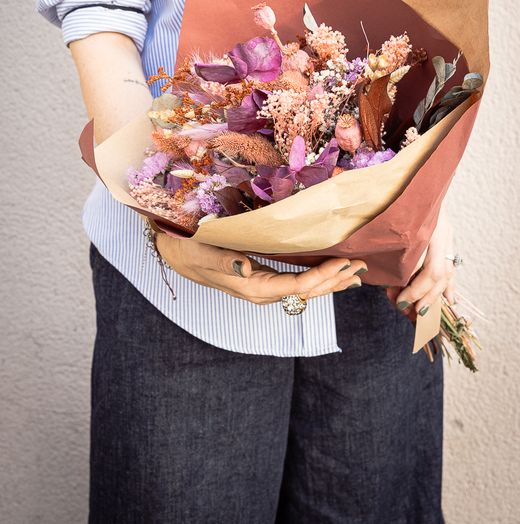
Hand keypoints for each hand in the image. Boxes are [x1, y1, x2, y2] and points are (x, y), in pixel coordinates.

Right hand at [156, 233, 367, 304]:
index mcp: (253, 287)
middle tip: (362, 267)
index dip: (323, 277)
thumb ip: (225, 261)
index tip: (344, 262)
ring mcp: (263, 288)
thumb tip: (247, 267)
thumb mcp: (203, 252)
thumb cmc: (188, 249)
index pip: (297, 286)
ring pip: (304, 290)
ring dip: (330, 281)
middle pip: (307, 292)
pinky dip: (317, 278)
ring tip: (355, 273)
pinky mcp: (262, 280)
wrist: (175, 252)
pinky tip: (329, 273)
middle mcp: (262, 292)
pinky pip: (296, 283)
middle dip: (335, 280)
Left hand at [391, 202, 455, 316]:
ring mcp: (448, 235)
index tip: (401, 300)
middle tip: (411, 311)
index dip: (417, 289)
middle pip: (442, 274)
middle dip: (426, 296)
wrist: (415, 177)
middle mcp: (444, 234)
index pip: (433, 270)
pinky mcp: (446, 236)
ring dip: (436, 294)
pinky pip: (450, 264)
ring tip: (423, 310)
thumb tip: (394, 278)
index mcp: (432, 229)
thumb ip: (396, 247)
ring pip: (448, 272)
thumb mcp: (394, 221)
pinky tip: (450, 299)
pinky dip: (449, 284)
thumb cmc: (397, 195)